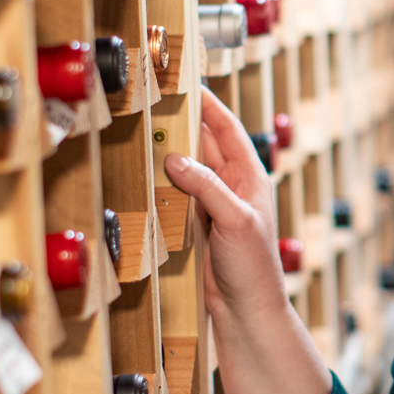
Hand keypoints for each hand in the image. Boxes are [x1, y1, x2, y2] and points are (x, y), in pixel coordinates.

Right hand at [163, 92, 330, 393]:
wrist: (248, 315)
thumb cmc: (254, 269)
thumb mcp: (235, 221)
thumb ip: (207, 188)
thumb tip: (176, 159)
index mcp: (250, 176)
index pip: (226, 127)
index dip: (205, 102)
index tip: (183, 79)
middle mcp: (232, 186)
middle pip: (203, 143)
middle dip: (180, 122)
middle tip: (149, 100)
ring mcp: (213, 206)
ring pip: (186, 169)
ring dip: (167, 152)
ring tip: (139, 129)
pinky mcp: (197, 226)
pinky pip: (176, 195)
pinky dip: (160, 183)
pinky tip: (140, 175)